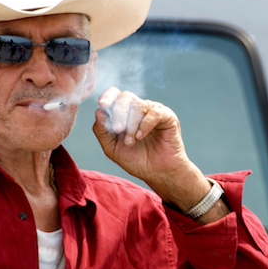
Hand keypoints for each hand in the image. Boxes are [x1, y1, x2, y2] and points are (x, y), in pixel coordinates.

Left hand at [93, 88, 225, 218]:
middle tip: (118, 131)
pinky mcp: (168, 117)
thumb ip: (102, 131)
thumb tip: (99, 112)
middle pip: (126, 97)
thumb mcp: (112, 148)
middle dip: (119, 113)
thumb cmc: (136, 160)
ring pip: (138, 105)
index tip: (102, 105)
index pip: (115, 94)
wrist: (158, 174)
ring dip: (131, 125)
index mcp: (126, 113)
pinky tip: (141, 137)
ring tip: (131, 142)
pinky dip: (145, 125)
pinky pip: (154, 113)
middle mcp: (140, 109)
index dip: (108, 96)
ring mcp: (154, 111)